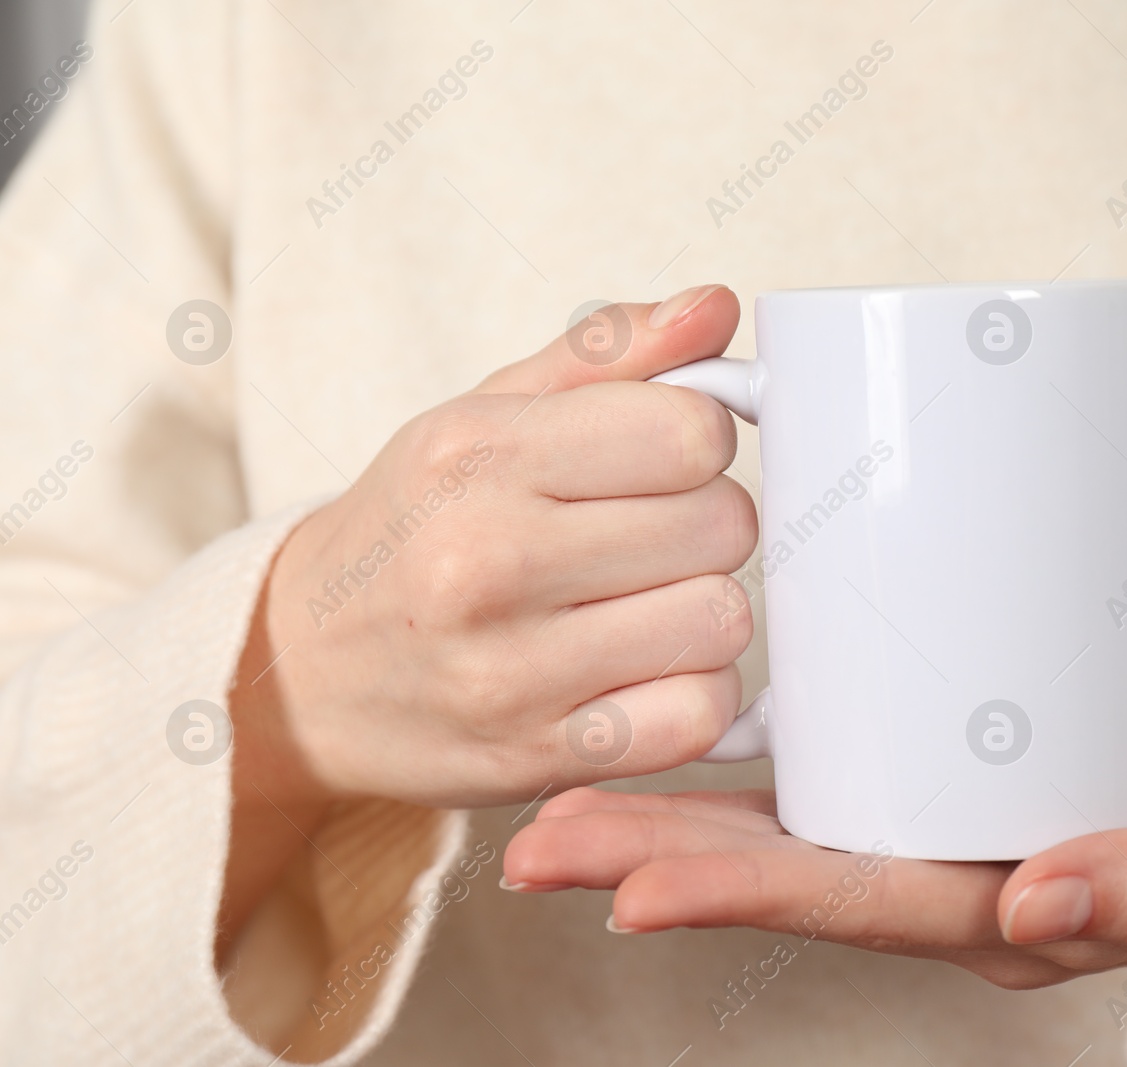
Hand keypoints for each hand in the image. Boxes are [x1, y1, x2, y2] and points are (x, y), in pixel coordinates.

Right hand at [222, 285, 756, 948]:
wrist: (295, 673)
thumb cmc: (411, 529)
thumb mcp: (480, 416)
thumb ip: (605, 355)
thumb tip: (714, 306)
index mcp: (477, 454)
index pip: (689, 432)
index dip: (699, 442)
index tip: (663, 460)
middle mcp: (487, 561)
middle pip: (720, 526)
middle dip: (708, 524)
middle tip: (653, 537)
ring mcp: (510, 671)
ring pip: (721, 621)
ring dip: (704, 612)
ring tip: (647, 604)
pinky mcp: (537, 758)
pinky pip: (697, 717)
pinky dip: (693, 695)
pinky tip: (646, 672)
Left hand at [503, 709, 1126, 1002]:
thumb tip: (1036, 910)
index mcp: (1018, 914)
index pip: (860, 903)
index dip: (741, 895)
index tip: (627, 887)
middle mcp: (967, 885)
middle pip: (797, 872)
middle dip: (664, 860)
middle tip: (537, 844)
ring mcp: (960, 837)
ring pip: (802, 830)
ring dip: (681, 819)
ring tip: (565, 805)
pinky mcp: (969, 779)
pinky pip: (849, 780)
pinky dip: (756, 767)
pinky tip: (684, 735)